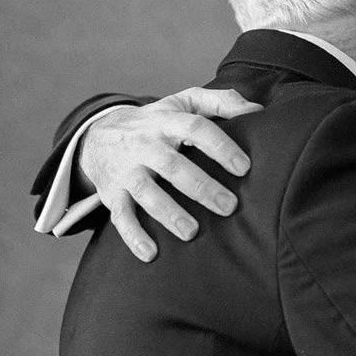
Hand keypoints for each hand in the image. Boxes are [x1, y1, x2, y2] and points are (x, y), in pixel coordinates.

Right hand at [78, 88, 260, 260]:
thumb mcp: (183, 102)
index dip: (220, 146)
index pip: (194, 127)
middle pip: (172, 165)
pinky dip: (133, 236)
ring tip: (191, 232)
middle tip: (229, 206)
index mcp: (165, 120)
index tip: (244, 167)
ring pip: (145, 192)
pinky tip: (150, 254)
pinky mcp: (111, 193)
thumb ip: (220, 101)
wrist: (97, 134)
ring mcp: (126, 170)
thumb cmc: (156, 122)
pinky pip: (120, 216)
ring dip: (168, 213)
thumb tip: (257, 110)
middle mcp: (144, 144)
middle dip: (201, 187)